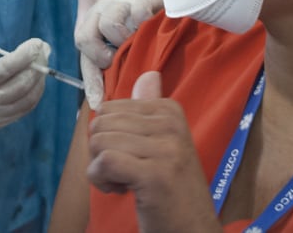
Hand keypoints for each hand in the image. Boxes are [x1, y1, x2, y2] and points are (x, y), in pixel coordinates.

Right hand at [0, 25, 49, 153]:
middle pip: (19, 84)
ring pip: (26, 98)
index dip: (23, 55)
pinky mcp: (1, 123)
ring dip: (40, 78)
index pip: (3, 70)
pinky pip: (25, 108)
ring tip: (43, 60)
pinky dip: (36, 92)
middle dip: (36, 64)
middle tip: (43, 48)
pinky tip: (37, 79)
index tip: (35, 43)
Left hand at [75, 0, 161, 108]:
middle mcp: (99, 14)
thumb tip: (108, 103)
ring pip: (108, 25)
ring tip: (138, 43)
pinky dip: (144, 24)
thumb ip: (114, 68)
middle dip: (102, 57)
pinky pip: (137, 13)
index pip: (84, 58)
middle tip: (118, 61)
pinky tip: (152, 28)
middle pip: (84, 38)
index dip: (91, 83)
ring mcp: (118, 3)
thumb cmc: (137, 24)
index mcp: (92, 28)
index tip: (98, 104)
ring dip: (124, 40)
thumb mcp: (122, 46)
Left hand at [87, 72, 220, 232]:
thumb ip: (148, 111)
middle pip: (101, 123)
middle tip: (124, 172)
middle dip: (102, 152)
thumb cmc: (171, 190)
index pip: (109, 108)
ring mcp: (165, 148)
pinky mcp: (154, 174)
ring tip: (125, 182)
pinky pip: (105, 162)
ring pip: (100, 141)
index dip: (110, 135)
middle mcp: (171, 124)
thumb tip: (148, 74)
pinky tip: (120, 190)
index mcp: (170, 110)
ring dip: (102, 169)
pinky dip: (101, 180)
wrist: (193, 230)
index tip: (131, 156)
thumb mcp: (162, 145)